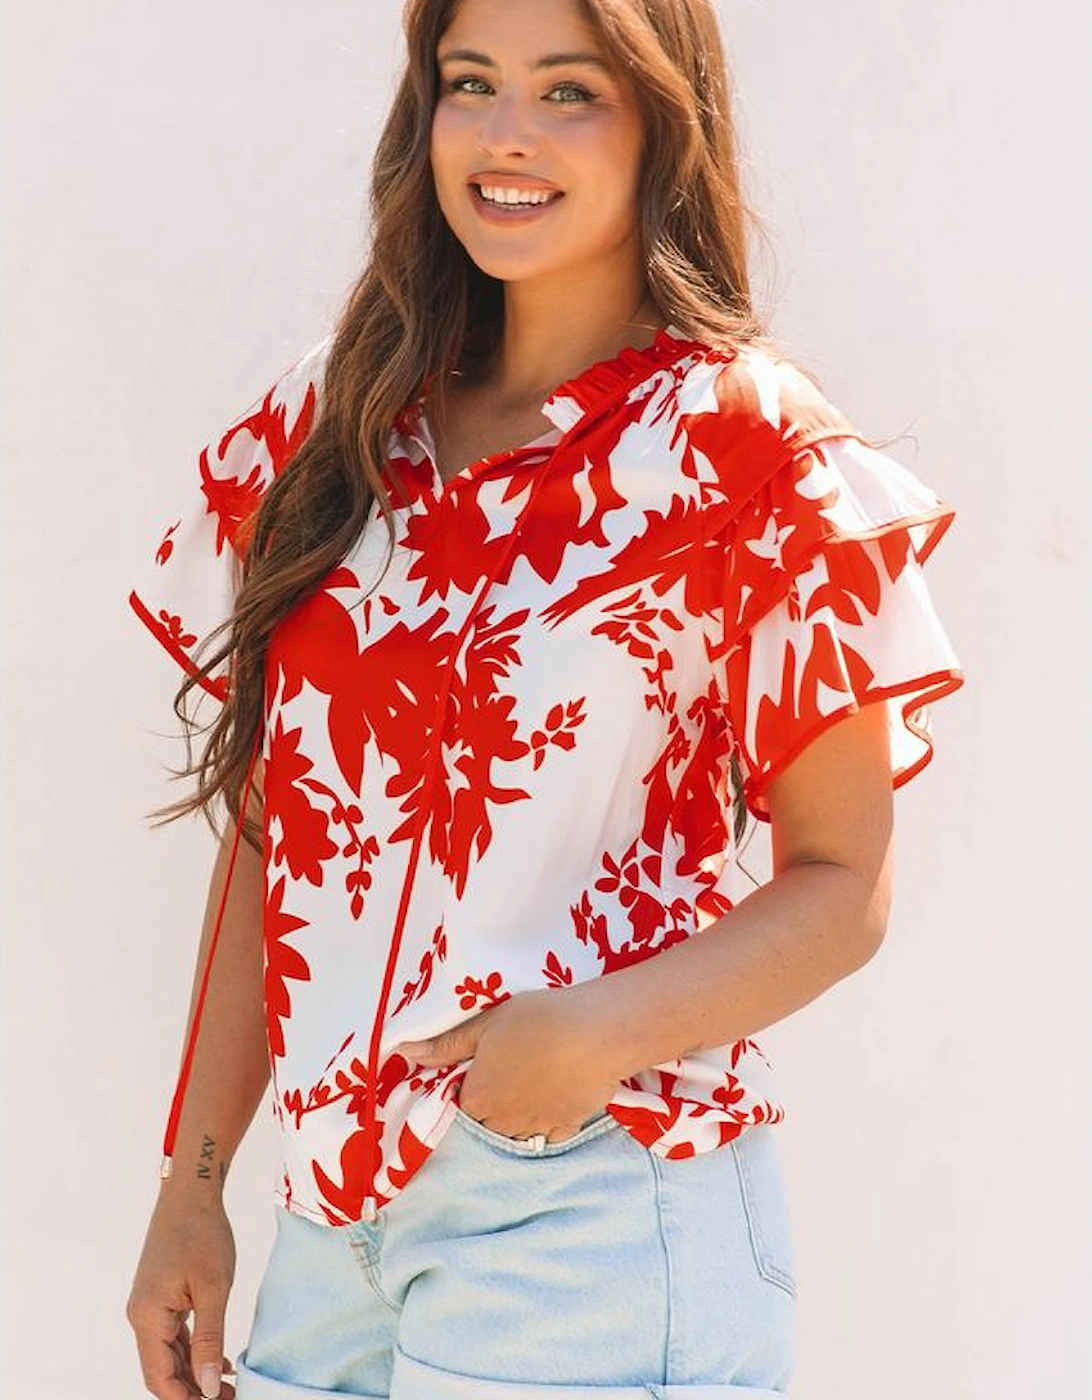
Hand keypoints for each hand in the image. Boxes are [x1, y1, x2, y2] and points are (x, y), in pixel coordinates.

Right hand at [127, 1194, 235, 1398]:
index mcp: (147, 1316)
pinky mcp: (161, 1296)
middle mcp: (142, 1315)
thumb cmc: (203, 1233)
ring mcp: (150, 1306)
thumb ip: (209, 1340)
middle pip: (162, 1370)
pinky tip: (219, 1360)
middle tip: (229, 1398)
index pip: (159, 1377)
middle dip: (192, 1390)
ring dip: (195, 1373)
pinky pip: (173, 1335)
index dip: (185, 1398)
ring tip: (230, 1387)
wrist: (192, 1192)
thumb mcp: (213, 1289)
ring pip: (168, 1354)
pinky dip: (194, 1351)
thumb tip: (209, 1387)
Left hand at [395, 987, 620, 1142]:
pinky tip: (551, 1102)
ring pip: (515, 1135)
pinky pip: (548, 1138)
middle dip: (489, 1109)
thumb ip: (446, 1045)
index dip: (467, 1089)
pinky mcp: (568, 1128)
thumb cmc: (535, 1020)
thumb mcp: (485, 1024)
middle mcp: (501, 1123)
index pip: (458, 1108)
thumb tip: (404, 1053)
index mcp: (477, 1099)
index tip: (479, 1071)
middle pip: (485, 1126)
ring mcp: (536, 1129)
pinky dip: (545, 1127)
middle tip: (506, 1076)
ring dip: (514, 1120)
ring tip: (529, 1087)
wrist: (594, 1033)